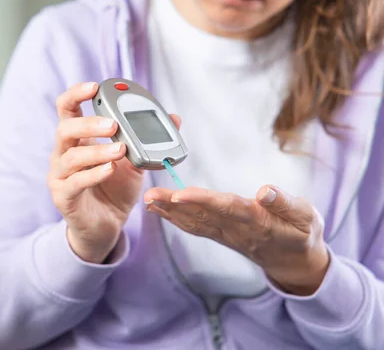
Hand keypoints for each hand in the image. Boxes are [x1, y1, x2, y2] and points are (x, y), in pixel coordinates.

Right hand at [47, 81, 180, 263]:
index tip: (95, 87)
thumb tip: (174, 118)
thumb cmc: (115, 189)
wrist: (108, 225)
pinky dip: (94, 174)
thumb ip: (148, 139)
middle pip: (64, 129)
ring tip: (120, 150)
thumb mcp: (135, 161)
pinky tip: (110, 169)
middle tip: (113, 125)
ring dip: (97, 150)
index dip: (77, 94)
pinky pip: (75, 183)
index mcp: (76, 139)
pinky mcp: (64, 197)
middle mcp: (63, 154)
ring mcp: (60, 177)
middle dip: (89, 124)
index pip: (67, 108)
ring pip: (71, 157)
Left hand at [144, 185, 329, 295]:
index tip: (181, 194)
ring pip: (195, 221)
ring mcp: (226, 235)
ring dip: (169, 211)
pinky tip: (159, 209)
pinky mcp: (221, 236)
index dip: (203, 201)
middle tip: (150, 194)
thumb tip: (265, 191)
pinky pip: (195, 227)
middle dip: (175, 204)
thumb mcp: (306, 217)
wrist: (295, 263)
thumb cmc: (302, 233)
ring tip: (148, 199)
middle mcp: (237, 230)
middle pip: (202, 215)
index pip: (227, 208)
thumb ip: (286, 204)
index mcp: (258, 221)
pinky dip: (176, 218)